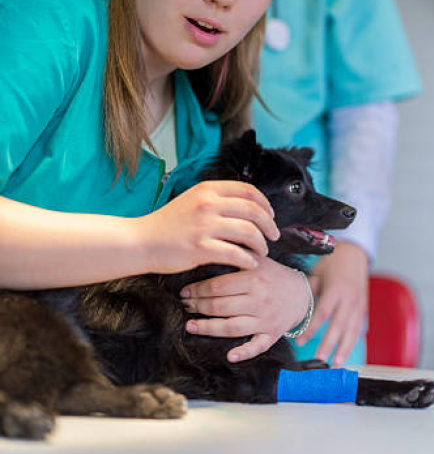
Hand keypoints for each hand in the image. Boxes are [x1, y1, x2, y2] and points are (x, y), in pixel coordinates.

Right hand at [137, 181, 279, 273]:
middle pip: (253, 211)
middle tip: (274, 236)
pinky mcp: (201, 248)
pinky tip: (250, 264)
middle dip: (269, 225)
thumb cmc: (167, 223)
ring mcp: (205, 225)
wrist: (140, 241)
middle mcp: (208, 204)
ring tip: (262, 252)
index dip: (265, 204)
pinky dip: (248, 260)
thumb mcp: (192, 200)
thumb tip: (244, 204)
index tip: (271, 216)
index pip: (248, 191)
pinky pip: (235, 254)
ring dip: (261, 244)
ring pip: (248, 232)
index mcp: (208, 189)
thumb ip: (215, 199)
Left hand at [180, 257, 309, 361]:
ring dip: (209, 328)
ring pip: (232, 327)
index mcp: (254, 278)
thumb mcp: (259, 259)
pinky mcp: (272, 334)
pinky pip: (257, 346)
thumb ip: (239, 254)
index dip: (198, 290)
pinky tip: (229, 356)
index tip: (185, 291)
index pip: (218, 286)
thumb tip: (213, 247)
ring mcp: (266, 319)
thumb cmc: (274, 275)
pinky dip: (244, 352)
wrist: (303, 292)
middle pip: (221, 306)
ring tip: (190, 326)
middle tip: (185, 305)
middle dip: (198, 307)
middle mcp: (259, 299)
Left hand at [296, 241, 368, 365]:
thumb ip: (309, 291)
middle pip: (338, 325)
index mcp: (335, 289)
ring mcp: (358, 304)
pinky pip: (359, 327)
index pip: (323, 313)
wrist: (355, 252)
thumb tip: (293, 307)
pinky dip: (353, 341)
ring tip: (336, 363)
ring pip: (352, 330)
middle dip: (329, 344)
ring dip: (344, 348)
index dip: (312, 329)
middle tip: (319, 360)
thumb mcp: (318, 272)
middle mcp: (348, 298)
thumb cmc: (332, 261)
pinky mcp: (363, 307)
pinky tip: (346, 352)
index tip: (300, 341)